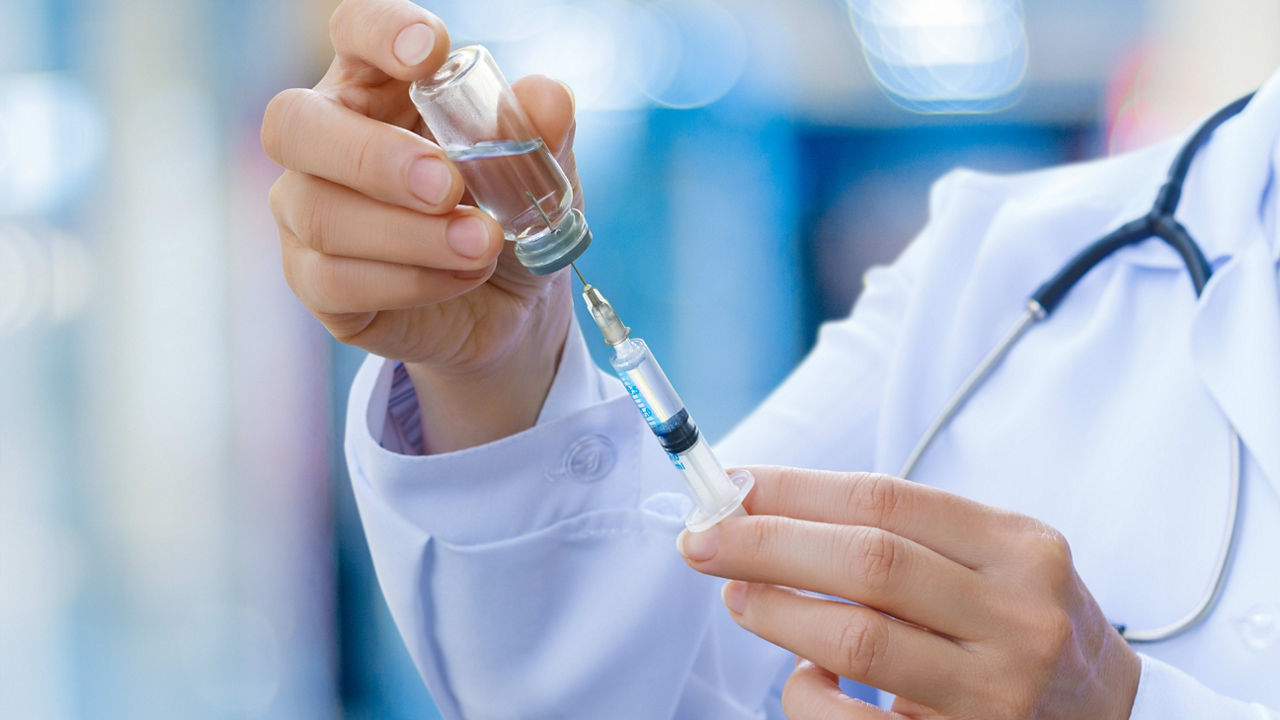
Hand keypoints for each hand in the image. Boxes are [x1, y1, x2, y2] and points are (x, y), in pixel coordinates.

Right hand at [261, 0, 580, 451]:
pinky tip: (461, 277)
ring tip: (484, 244)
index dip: (378, 32)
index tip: (429, 53)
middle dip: (373, 156)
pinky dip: (410, 281)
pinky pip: (337, 282)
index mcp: (377, 85)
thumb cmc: (508, 211)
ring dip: (413, 235)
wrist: (512, 303)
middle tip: (449, 185)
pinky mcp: (314, 283)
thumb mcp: (538, 168)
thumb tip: (548, 101)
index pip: (352, 32)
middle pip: (294, 124)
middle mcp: (323, 140)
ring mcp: (306, 212)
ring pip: (321, 215)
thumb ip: (541, 130)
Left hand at [678, 467, 1140, 719]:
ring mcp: (998, 693)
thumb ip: (905, 535)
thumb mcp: (995, 560)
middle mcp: (1020, 617)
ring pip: (857, 641)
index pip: (887, 501)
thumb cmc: (1022, 624)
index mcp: (1021, 548)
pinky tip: (801, 675)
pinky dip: (808, 695)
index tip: (732, 486)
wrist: (1108, 717)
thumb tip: (765, 508)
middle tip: (701, 539)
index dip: (796, 490)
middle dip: (766, 544)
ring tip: (736, 595)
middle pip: (867, 562)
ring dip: (775, 612)